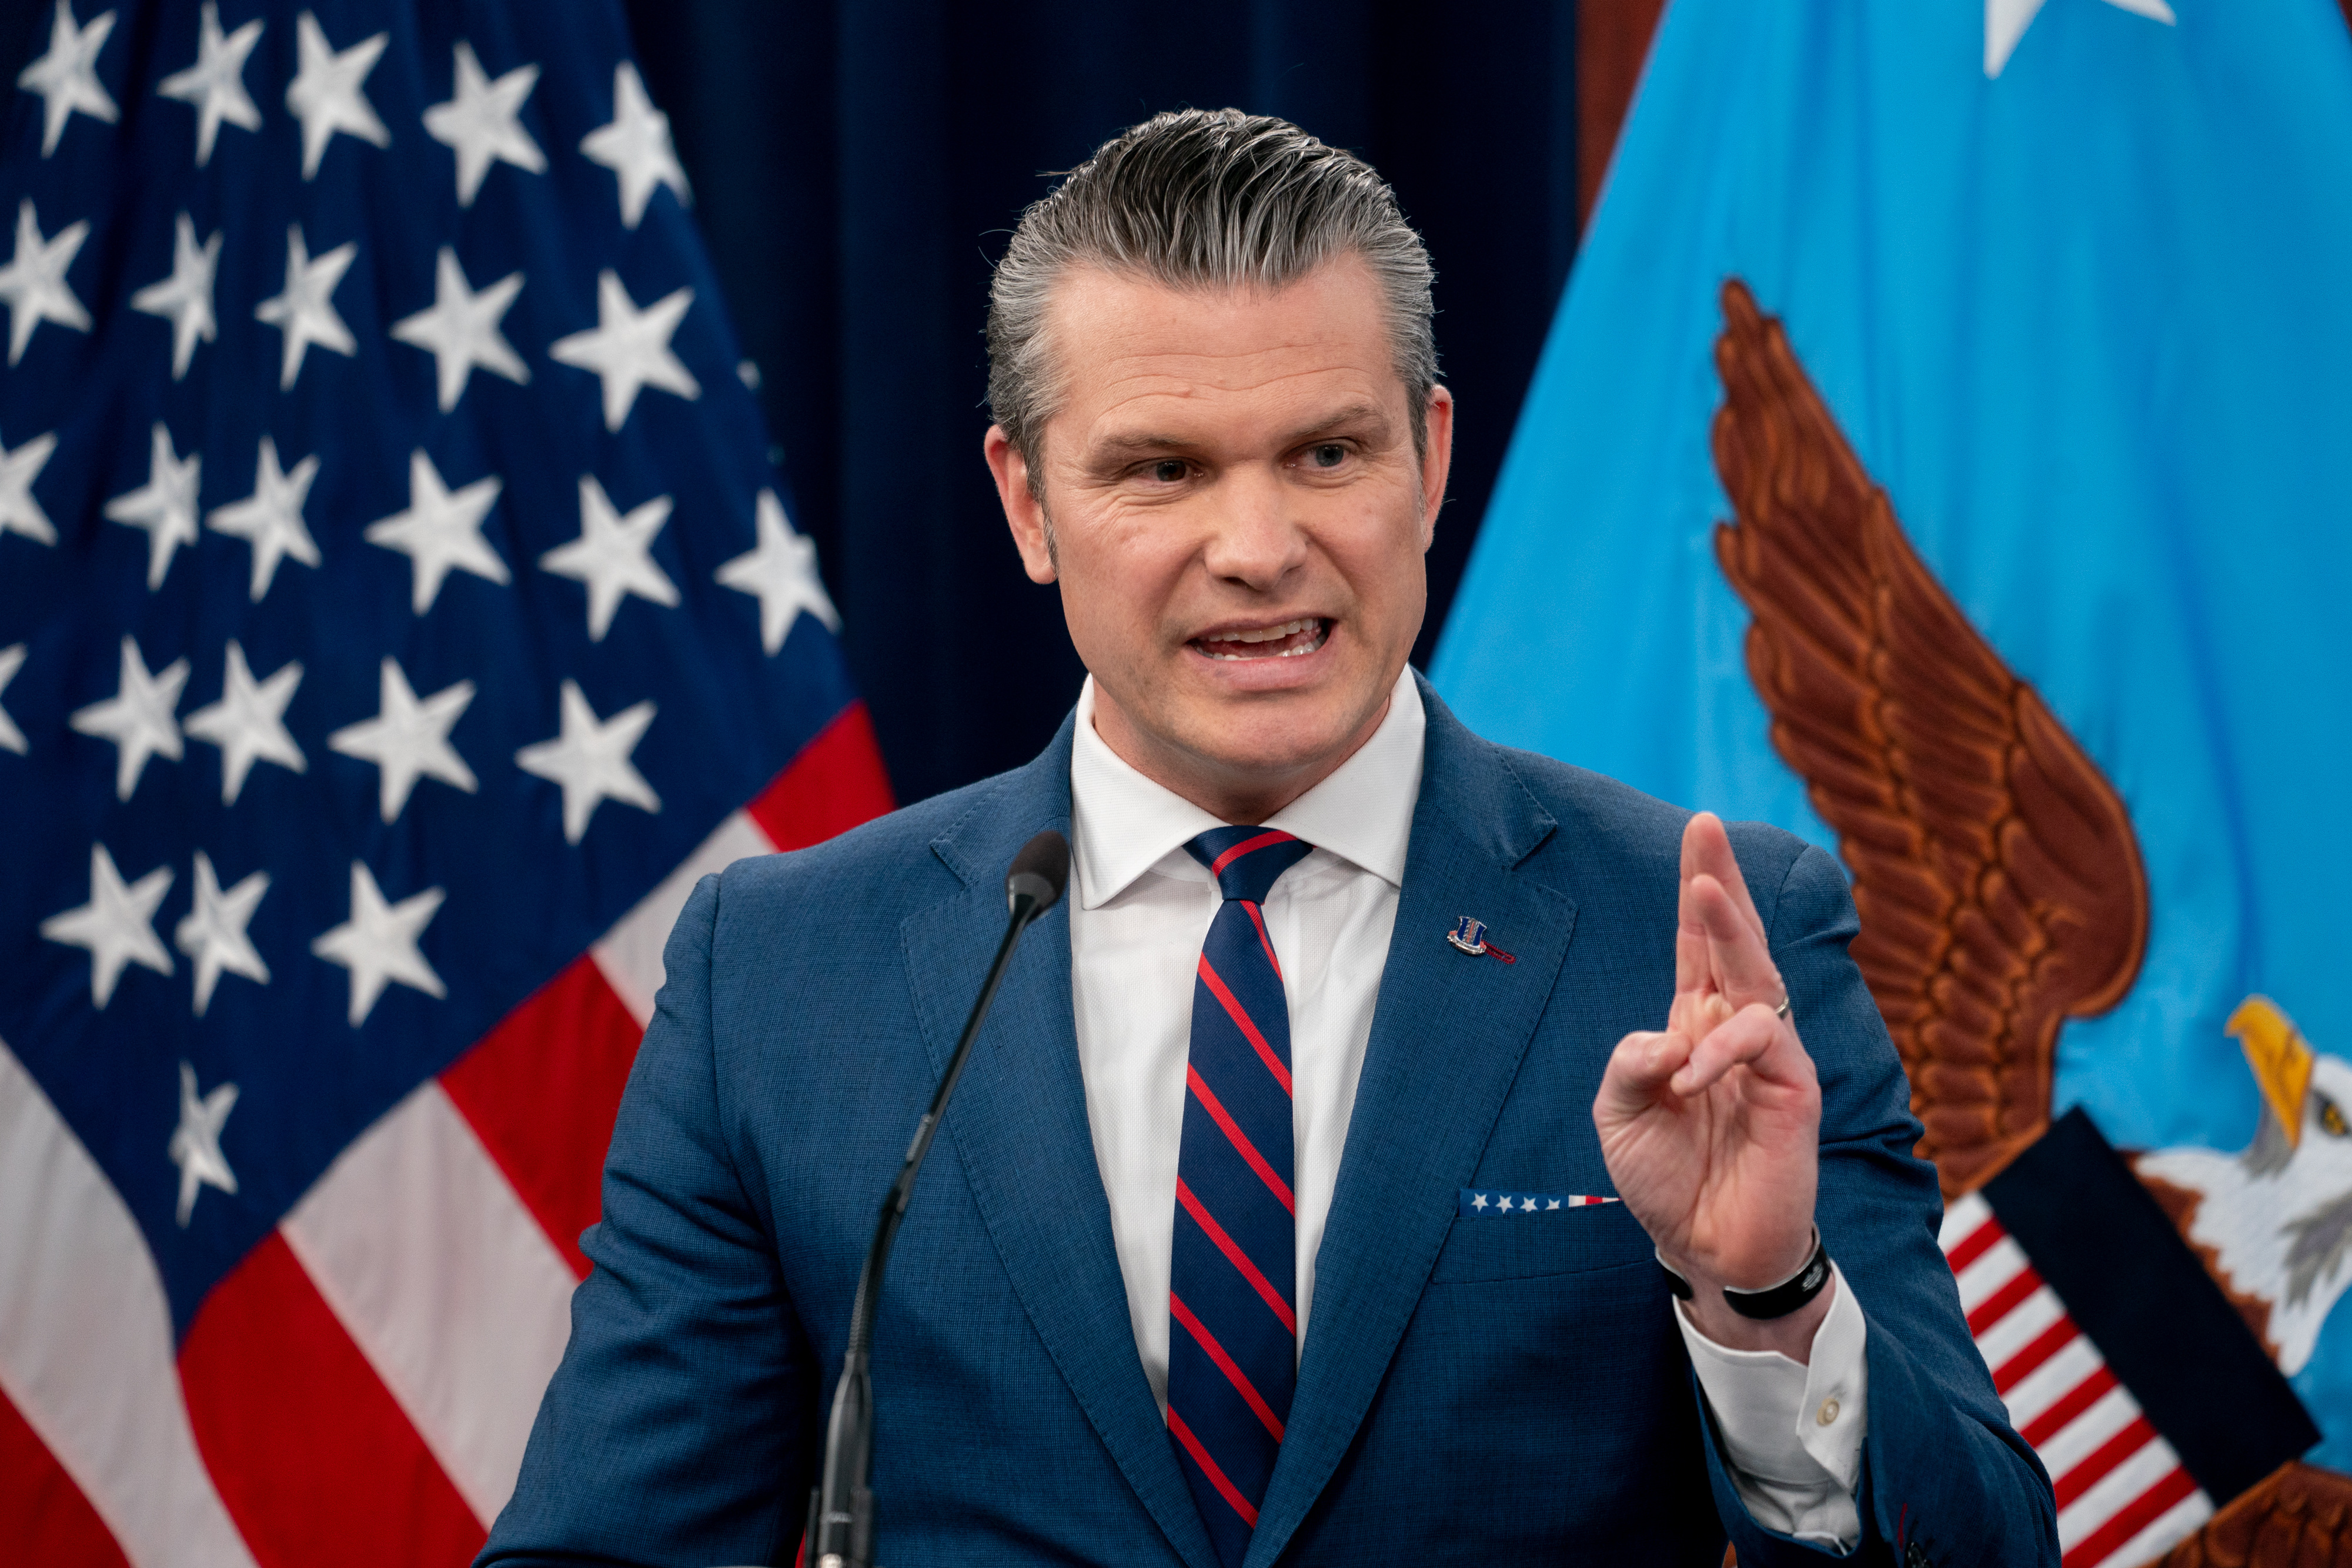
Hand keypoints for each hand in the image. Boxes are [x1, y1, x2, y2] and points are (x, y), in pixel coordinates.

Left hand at [1593, 813, 1826, 1354]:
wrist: (1704, 1246)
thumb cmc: (1665, 1177)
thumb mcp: (1618, 1115)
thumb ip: (1627, 1066)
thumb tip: (1666, 1039)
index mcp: (1693, 1023)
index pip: (1698, 944)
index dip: (1700, 887)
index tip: (1699, 829)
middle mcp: (1734, 1029)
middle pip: (1735, 942)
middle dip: (1720, 881)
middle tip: (1705, 826)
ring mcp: (1768, 1057)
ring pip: (1756, 977)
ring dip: (1731, 929)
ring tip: (1703, 893)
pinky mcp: (1793, 1090)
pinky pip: (1762, 1043)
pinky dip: (1721, 1049)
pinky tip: (1691, 1077)